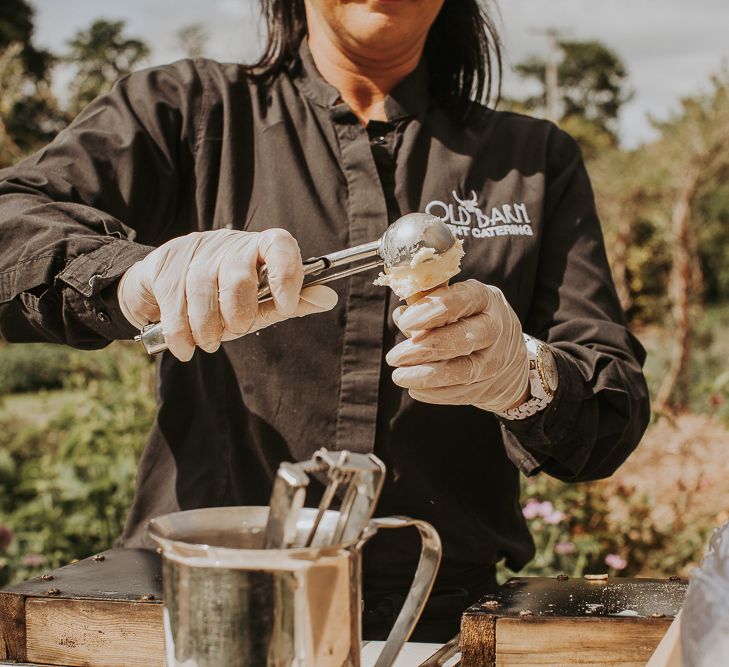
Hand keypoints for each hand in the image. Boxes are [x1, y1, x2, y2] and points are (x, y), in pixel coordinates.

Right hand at [118, 228, 337, 360]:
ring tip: (210, 343)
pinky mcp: (165, 267)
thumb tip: (328, 298)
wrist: (166, 286)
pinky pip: (174, 304)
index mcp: (259, 247)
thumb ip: (293, 302)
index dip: (286, 275)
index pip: (279, 245)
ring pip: (202, 290)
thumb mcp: (262, 300)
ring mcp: (195, 253)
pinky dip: (180, 333)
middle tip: (237, 330)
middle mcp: (229, 244)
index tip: (285, 305)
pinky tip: (185, 348)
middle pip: (237, 276)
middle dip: (238, 313)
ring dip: (207, 327)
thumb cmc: (226, 297)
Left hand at [385, 279, 529, 412]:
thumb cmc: (470, 318)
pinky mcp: (488, 386)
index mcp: (484, 299)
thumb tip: (400, 316)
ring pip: (462, 371)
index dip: (431, 311)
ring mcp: (494, 360)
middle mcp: (495, 329)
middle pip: (463, 339)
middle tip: (393, 357)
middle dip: (424, 349)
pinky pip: (460, 393)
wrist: (508, 352)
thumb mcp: (455, 300)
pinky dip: (435, 393)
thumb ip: (426, 304)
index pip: (461, 301)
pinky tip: (415, 388)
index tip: (405, 321)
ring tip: (398, 376)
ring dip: (426, 376)